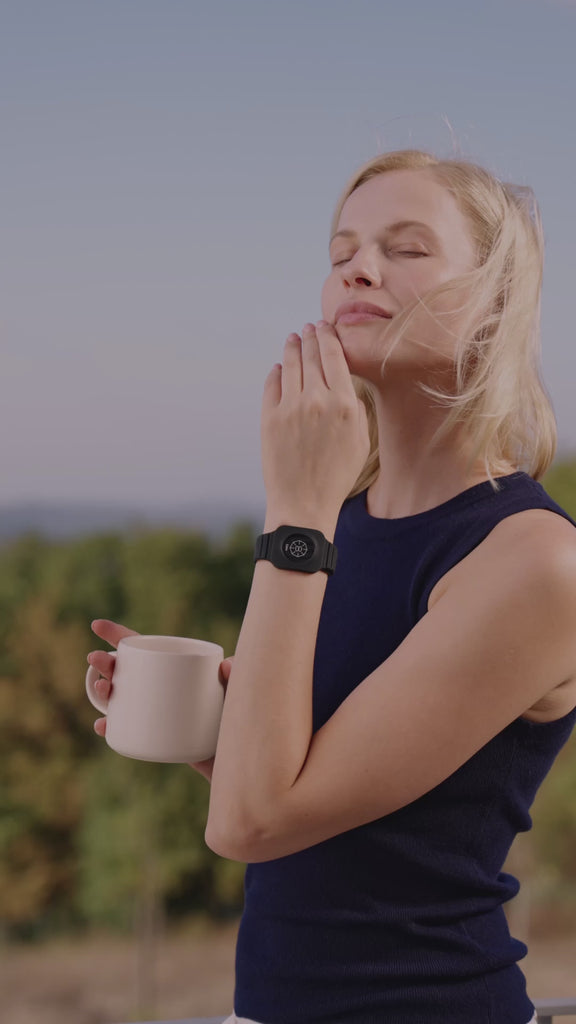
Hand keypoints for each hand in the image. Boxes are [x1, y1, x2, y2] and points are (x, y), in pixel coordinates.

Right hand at [88, 619, 232, 783]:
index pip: (145, 648)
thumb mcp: (242, 691)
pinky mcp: (157, 739)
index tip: (96, 625)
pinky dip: (113, 728)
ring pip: (122, 700)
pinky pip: (128, 732)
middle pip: (127, 672)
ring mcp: (157, 714)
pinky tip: (103, 726)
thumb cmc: (244, 718)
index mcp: (175, 671)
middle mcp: (162, 690)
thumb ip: (239, 677)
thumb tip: (226, 664)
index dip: (119, 636)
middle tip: (96, 660)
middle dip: (106, 664)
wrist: (244, 759)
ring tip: (105, 692)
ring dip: (103, 694)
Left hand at [261, 321, 369, 529]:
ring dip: (292, 348)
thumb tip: (341, 381)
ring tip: (293, 338)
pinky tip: (278, 367)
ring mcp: (289, 408)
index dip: (328, 337)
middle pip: (311, 355)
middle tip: (309, 327)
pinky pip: (272, 384)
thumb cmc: (337, 475)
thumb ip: (353, 405)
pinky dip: (276, 372)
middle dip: (310, 337)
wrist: (304, 502)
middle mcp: (316, 400)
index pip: (334, 356)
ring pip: (289, 365)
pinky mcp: (268, 418)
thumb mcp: (360, 440)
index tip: (326, 326)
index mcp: (344, 403)